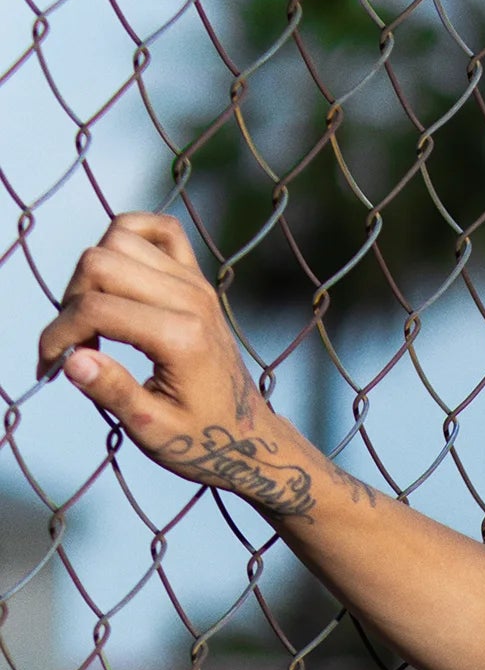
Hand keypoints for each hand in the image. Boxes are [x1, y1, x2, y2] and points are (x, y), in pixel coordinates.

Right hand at [37, 212, 330, 515]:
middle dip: (70, 301)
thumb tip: (70, 359)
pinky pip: (160, 229)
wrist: (249, 437)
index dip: (58, 334)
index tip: (50, 366)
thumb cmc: (202, 440)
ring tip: (93, 317)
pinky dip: (129, 235)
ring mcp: (196, 283)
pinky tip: (118, 274)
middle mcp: (191, 299)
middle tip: (76, 344)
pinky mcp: (198, 278)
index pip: (95, 308)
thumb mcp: (154, 431)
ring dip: (90, 272)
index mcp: (181, 338)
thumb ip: (113, 392)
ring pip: (119, 237)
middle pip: (99, 261)